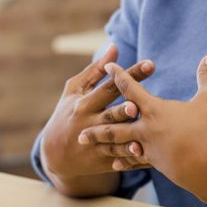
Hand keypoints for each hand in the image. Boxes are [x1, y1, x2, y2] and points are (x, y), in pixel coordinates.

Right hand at [41, 44, 153, 179]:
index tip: (151, 64)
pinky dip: (133, 157)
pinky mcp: (101, 160)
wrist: (55, 153)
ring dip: (130, 137)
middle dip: (124, 109)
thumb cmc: (67, 113)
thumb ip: (96, 70)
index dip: (130, 75)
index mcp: (84, 103)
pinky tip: (149, 154)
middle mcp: (89, 123)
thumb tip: (115, 47)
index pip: (110, 86)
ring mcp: (95, 143)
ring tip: (145, 133)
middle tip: (138, 105)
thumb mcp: (75, 91)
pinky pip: (120, 158)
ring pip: (116, 139)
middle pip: (111, 114)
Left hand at [77, 52, 206, 191]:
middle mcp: (144, 128)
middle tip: (79, 127)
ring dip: (103, 142)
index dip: (119, 75)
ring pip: (119, 143)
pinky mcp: (154, 162)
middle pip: (115, 121)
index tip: (108, 66)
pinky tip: (115, 164)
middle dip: (96, 122)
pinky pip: (135, 161)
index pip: (131, 88)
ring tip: (88, 142)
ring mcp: (147, 146)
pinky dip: (125, 161)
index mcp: (154, 109)